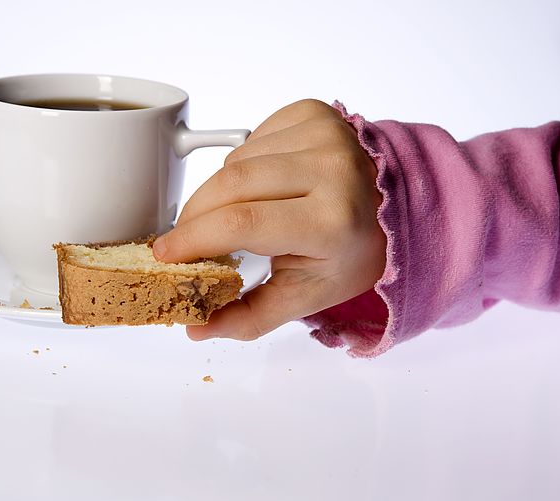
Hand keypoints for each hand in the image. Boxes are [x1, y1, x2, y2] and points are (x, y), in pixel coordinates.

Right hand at [153, 99, 385, 340]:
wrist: (394, 207)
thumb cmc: (347, 254)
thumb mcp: (306, 294)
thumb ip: (250, 316)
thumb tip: (196, 329)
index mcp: (332, 222)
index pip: (243, 222)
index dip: (194, 237)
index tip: (165, 254)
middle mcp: (332, 169)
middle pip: (231, 185)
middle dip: (195, 215)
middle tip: (183, 240)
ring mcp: (325, 134)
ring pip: (237, 161)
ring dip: (221, 192)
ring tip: (236, 215)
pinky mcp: (315, 113)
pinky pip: (252, 139)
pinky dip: (243, 166)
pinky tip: (263, 186)